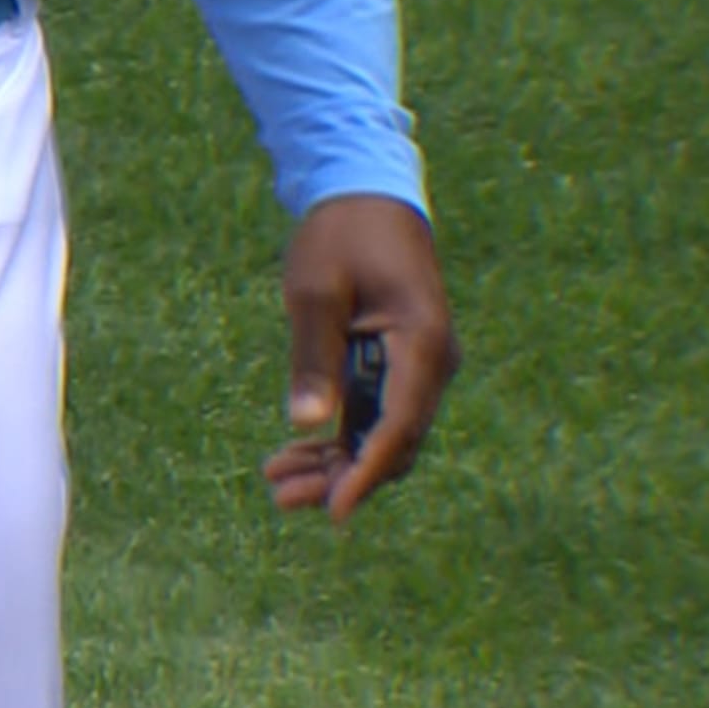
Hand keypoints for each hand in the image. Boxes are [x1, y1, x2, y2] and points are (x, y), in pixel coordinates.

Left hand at [266, 194, 462, 521]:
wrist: (366, 197)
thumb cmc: (341, 236)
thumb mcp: (314, 291)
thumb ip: (313, 357)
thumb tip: (307, 423)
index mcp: (422, 344)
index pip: (398, 426)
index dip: (366, 473)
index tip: (334, 511)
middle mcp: (432, 364)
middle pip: (393, 441)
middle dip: (341, 477)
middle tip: (280, 498)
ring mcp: (418, 368)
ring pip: (382, 435)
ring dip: (335, 464)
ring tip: (276, 484)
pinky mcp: (398, 367)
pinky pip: (375, 416)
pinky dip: (339, 438)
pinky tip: (294, 455)